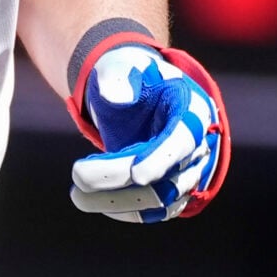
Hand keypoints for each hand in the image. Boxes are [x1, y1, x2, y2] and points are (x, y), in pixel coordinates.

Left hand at [69, 46, 226, 222]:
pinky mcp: (174, 190)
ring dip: (118, 203)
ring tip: (77, 196)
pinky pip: (155, 211)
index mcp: (193, 109)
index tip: (137, 175)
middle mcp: (198, 146)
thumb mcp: (123, 66)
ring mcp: (189, 172)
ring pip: (160, 202)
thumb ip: (118, 76)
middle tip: (77, 177)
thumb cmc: (132, 77)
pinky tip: (91, 200)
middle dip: (121, 181)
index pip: (184, 139)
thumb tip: (113, 96)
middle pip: (169, 178)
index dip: (162, 158)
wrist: (138, 92)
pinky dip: (124, 210)